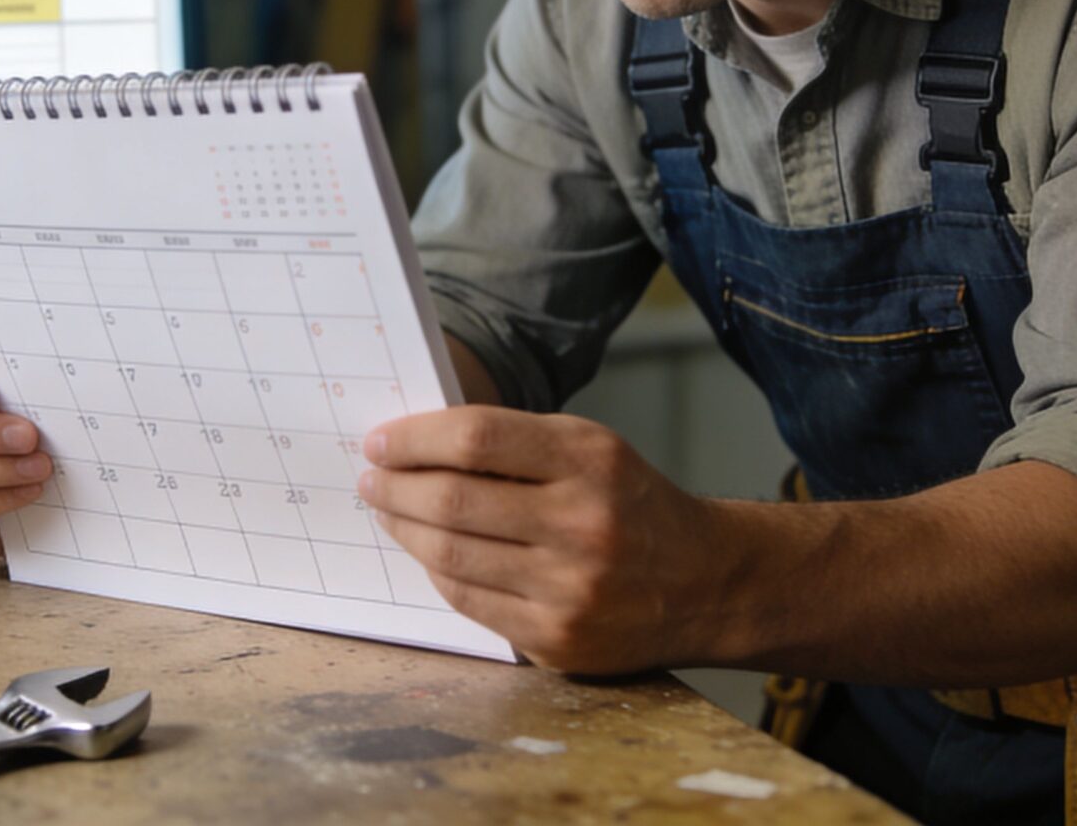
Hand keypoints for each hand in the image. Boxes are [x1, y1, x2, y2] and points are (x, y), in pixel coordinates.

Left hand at [358, 407, 739, 674]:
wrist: (705, 583)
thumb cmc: (630, 504)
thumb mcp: (591, 450)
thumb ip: (514, 443)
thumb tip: (414, 443)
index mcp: (591, 461)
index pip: (476, 439)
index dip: (414, 438)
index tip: (378, 441)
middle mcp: (583, 524)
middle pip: (453, 501)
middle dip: (395, 487)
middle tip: (371, 478)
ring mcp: (571, 589)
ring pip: (451, 556)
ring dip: (405, 530)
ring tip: (389, 512)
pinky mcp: (558, 639)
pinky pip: (469, 601)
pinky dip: (438, 572)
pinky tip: (429, 553)